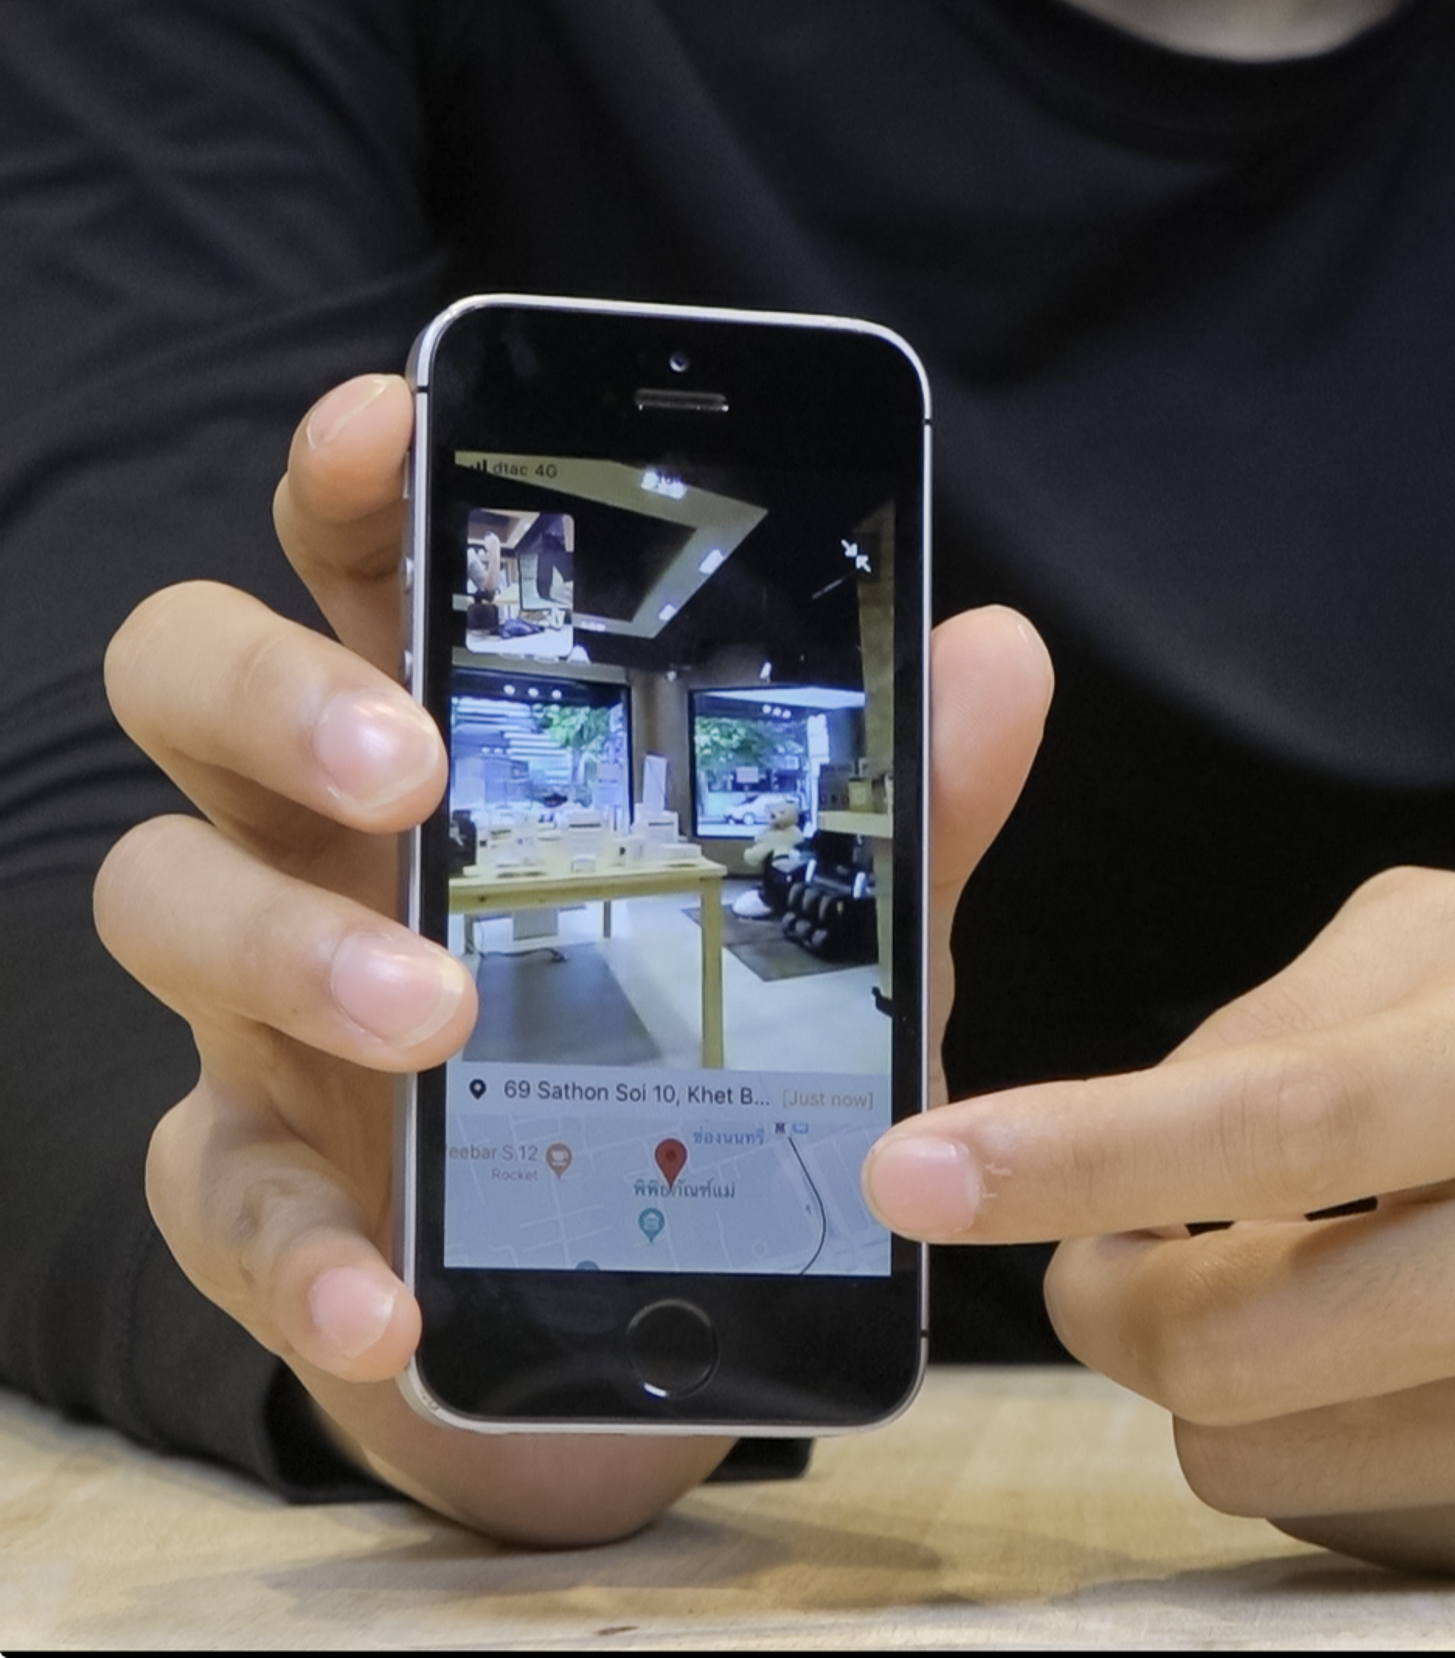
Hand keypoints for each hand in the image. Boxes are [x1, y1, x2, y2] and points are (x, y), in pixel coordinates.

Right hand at [94, 374, 1053, 1543]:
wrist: (640, 1320)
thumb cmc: (705, 1071)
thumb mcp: (830, 943)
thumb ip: (901, 810)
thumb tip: (1002, 650)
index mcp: (459, 742)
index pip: (364, 565)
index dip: (351, 481)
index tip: (380, 421)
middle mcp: (328, 841)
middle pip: (190, 680)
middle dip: (276, 689)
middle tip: (409, 759)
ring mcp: (263, 1010)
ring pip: (165, 899)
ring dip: (293, 948)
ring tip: (443, 1011)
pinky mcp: (256, 1186)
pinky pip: (217, 1194)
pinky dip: (298, 1247)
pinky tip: (384, 1290)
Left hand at [863, 867, 1454, 1580]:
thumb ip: (1292, 1016)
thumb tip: (1104, 1158)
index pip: (1271, 1124)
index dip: (1073, 1153)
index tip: (913, 1170)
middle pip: (1221, 1340)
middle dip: (1115, 1296)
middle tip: (1122, 1248)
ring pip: (1254, 1454)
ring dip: (1218, 1379)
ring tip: (1316, 1294)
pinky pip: (1350, 1523)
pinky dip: (1331, 1444)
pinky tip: (1425, 1368)